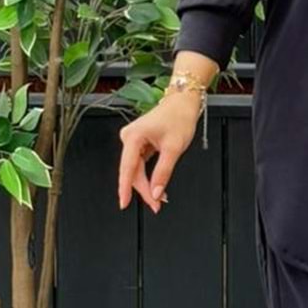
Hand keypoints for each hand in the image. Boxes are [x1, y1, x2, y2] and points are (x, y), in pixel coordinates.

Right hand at [117, 96, 200, 214]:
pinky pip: (140, 164)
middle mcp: (129, 137)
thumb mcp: (174, 148)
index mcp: (133, 136)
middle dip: (144, 190)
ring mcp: (133, 140)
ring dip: (147, 185)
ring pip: (136, 170)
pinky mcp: (139, 143)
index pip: (128, 168)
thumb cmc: (179, 118)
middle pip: (132, 171)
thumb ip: (163, 172)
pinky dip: (148, 176)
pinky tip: (155, 186)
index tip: (124, 203)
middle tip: (156, 204)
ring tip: (158, 198)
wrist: (183, 103)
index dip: (125, 188)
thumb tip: (156, 191)